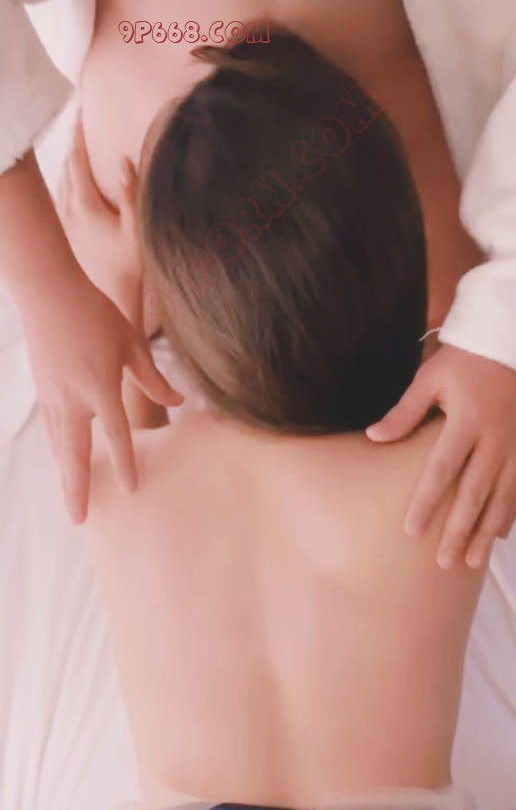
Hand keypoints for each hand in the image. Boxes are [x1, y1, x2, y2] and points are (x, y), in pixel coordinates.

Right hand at [24, 275, 181, 523]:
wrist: (47, 289)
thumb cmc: (95, 311)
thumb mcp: (130, 342)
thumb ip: (153, 377)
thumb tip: (179, 400)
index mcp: (100, 385)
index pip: (116, 435)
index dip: (125, 464)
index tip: (131, 491)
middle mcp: (73, 397)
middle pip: (75, 454)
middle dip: (77, 489)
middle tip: (80, 520)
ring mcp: (53, 394)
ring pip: (60, 445)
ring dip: (66, 476)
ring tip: (72, 502)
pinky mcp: (43, 389)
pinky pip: (53, 429)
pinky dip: (58, 451)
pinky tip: (63, 463)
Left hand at [58, 113, 141, 320]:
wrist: (114, 295)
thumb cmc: (129, 265)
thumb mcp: (136, 228)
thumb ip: (130, 193)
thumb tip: (123, 161)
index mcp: (85, 204)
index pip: (77, 159)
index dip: (79, 134)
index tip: (81, 112)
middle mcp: (69, 210)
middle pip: (66, 166)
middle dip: (73, 143)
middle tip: (80, 122)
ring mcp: (66, 221)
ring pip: (62, 181)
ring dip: (69, 161)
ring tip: (78, 146)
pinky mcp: (68, 231)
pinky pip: (63, 195)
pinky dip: (68, 179)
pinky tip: (75, 181)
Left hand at [366, 344, 515, 568]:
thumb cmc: (469, 357)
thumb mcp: (432, 376)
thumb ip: (405, 411)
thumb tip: (373, 437)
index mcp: (466, 421)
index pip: (443, 470)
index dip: (427, 502)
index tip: (412, 530)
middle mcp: (495, 439)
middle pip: (474, 493)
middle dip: (459, 531)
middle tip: (444, 562)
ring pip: (501, 498)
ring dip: (485, 532)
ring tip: (472, 562)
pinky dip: (509, 514)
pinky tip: (497, 536)